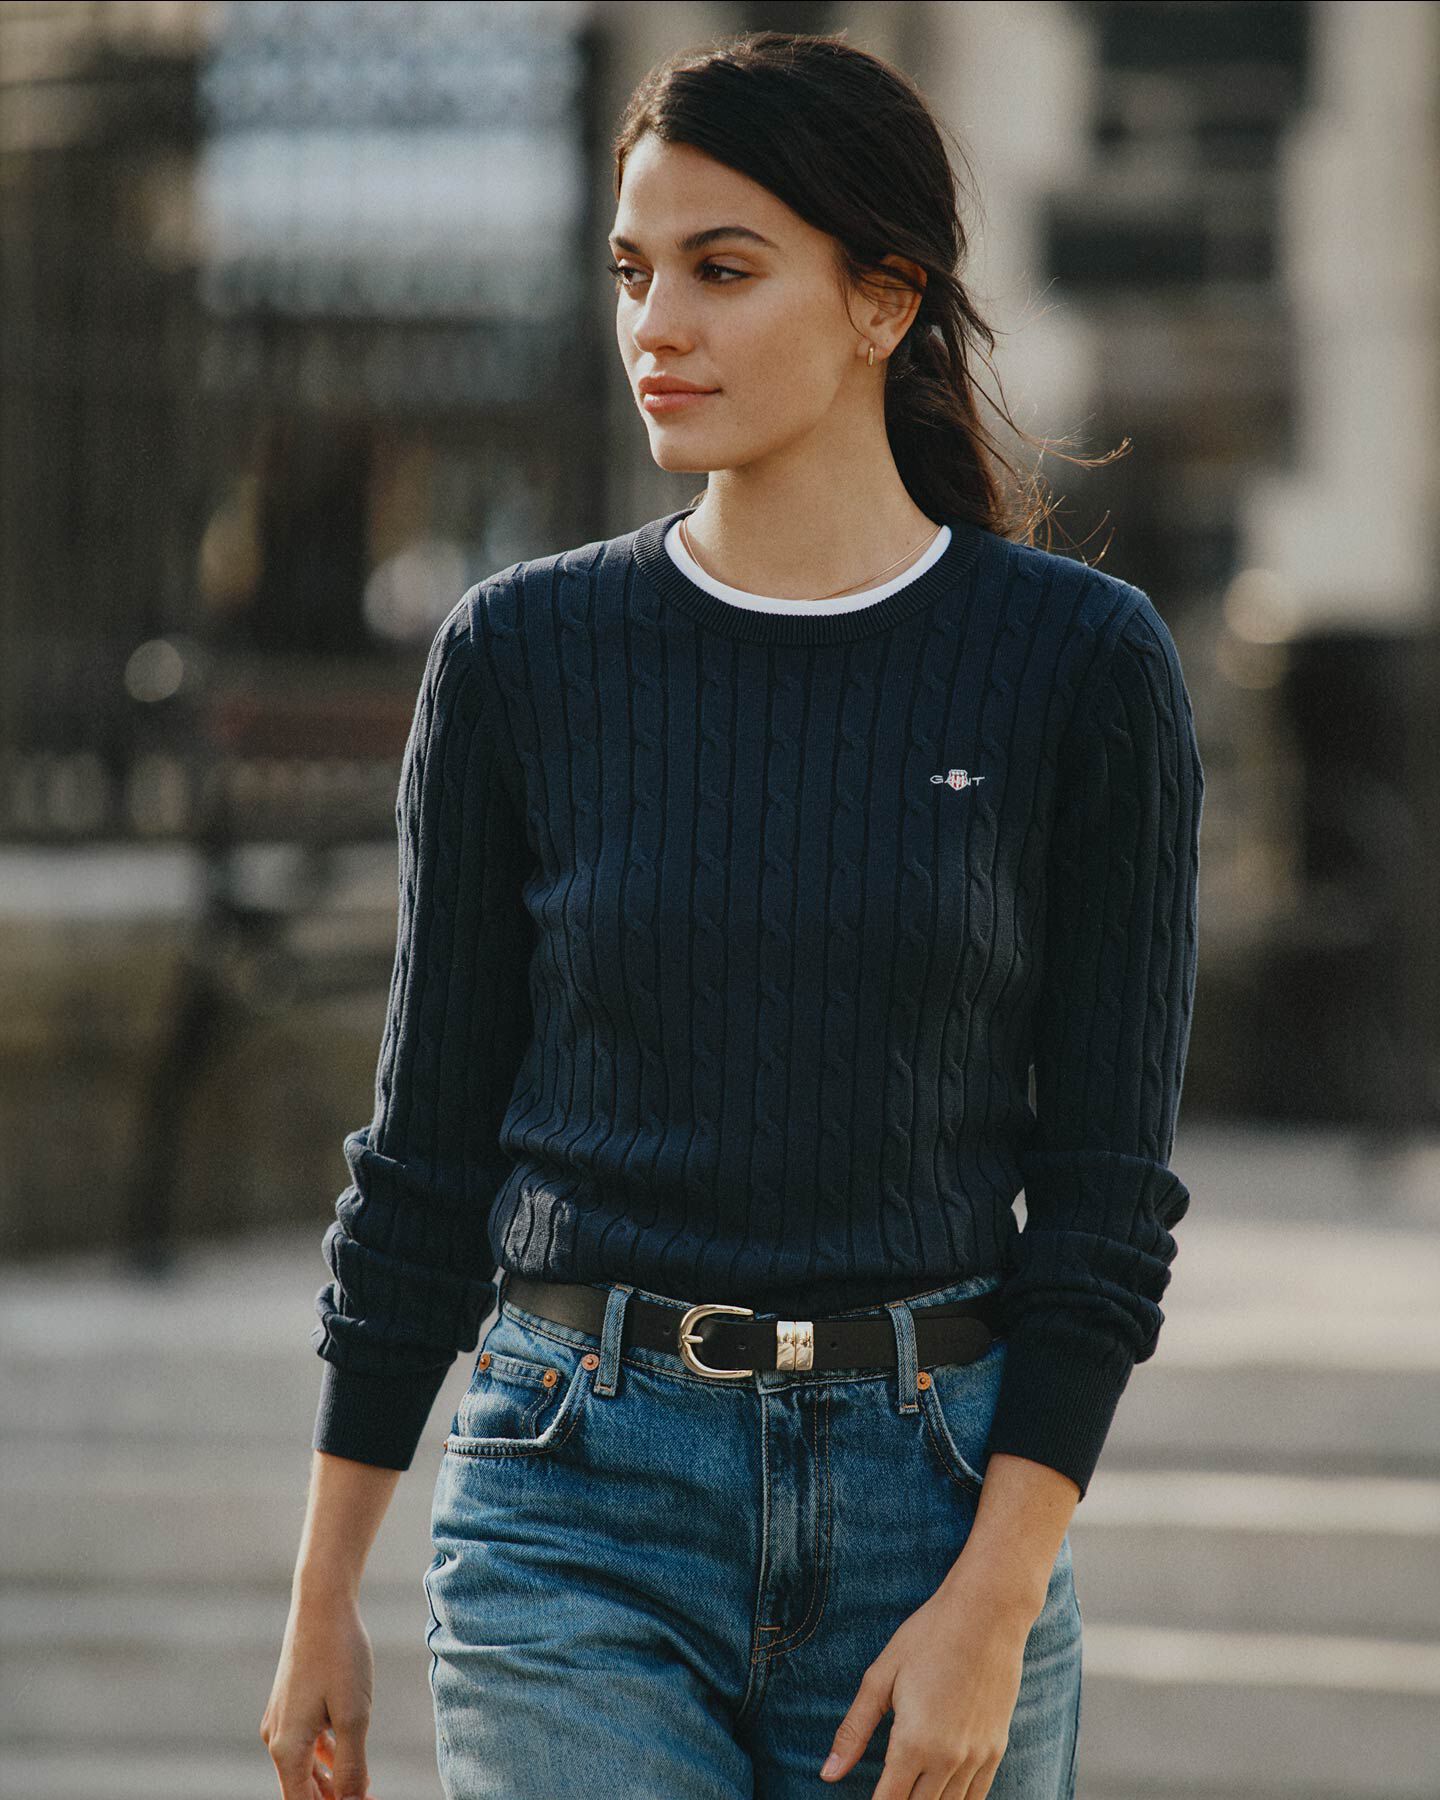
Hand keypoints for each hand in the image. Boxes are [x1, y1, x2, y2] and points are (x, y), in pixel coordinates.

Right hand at [260, 1589, 376, 1798]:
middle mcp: (275, 1738)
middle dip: (331, 1799)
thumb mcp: (353, 1715)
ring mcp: (280, 1719)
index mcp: (286, 1748)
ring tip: (361, 1790)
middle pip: (300, 1789)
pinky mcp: (290, 1703)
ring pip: (303, 1767)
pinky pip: (305, 1743)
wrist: (322, 1604)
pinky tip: (346, 1758)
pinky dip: (325, 1757)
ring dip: (329, 1783)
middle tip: (365, 1799)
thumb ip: (352, 1767)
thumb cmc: (340, 1656)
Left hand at [820, 1572, 1039, 1797]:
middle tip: (885, 1791)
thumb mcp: (881, 1677)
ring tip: (908, 1792)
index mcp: (913, 1743)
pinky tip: (939, 1794)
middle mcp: (947, 1759)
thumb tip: (827, 1774)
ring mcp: (976, 1757)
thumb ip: (854, 1731)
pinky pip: (976, 1797)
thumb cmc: (928, 1637)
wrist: (987, 1613)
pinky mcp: (996, 1749)